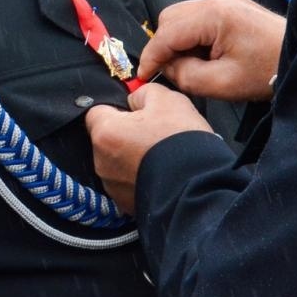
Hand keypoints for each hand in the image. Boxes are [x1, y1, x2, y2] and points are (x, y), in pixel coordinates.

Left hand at [85, 85, 212, 213]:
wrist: (200, 186)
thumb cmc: (180, 141)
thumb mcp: (166, 99)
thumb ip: (142, 93)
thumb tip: (134, 101)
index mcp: (105, 133)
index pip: (96, 111)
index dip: (116, 106)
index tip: (134, 110)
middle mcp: (102, 162)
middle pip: (106, 138)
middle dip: (125, 133)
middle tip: (153, 132)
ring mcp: (112, 185)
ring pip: (117, 161)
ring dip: (132, 156)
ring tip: (160, 154)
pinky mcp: (125, 203)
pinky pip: (127, 181)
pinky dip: (140, 175)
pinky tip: (160, 171)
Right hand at [139, 0, 285, 100]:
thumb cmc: (267, 72)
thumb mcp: (222, 84)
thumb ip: (186, 75)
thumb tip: (167, 67)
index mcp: (216, 15)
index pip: (168, 32)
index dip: (151, 56)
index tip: (143, 77)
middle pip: (170, 18)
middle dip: (165, 46)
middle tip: (174, 72)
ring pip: (181, 16)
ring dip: (178, 41)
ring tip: (194, 66)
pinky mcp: (231, 6)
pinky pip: (198, 18)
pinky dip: (193, 37)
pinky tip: (206, 56)